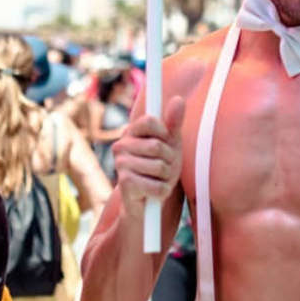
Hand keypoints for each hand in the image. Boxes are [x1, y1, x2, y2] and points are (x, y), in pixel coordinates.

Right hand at [113, 96, 184, 214]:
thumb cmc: (160, 166)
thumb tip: (178, 99)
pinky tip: (155, 192)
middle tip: (164, 167)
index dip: (164, 133)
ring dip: (167, 178)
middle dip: (169, 160)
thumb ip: (174, 122)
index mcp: (131, 132)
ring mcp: (121, 165)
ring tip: (158, 180)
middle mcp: (121, 146)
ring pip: (160, 167)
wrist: (147, 200)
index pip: (149, 121)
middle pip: (157, 146)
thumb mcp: (171, 143)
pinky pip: (158, 186)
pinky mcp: (125, 184)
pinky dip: (163, 191)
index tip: (166, 142)